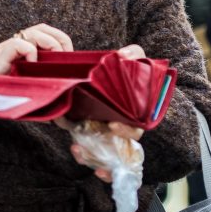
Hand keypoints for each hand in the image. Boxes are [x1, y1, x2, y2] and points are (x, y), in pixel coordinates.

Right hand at [0, 23, 72, 88]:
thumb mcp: (22, 87)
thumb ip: (37, 90)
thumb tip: (58, 107)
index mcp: (25, 49)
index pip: (47, 33)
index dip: (61, 41)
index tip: (69, 59)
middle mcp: (18, 44)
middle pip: (43, 28)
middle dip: (60, 39)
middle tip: (66, 57)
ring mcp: (10, 47)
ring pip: (35, 31)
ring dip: (49, 43)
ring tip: (53, 60)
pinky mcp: (2, 54)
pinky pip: (19, 44)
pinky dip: (30, 51)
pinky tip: (31, 65)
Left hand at [58, 42, 146, 182]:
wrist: (105, 74)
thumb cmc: (123, 72)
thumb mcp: (132, 61)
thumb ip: (133, 56)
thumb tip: (123, 55)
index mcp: (133, 116)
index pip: (134, 130)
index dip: (126, 131)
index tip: (113, 125)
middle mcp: (121, 129)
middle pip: (116, 150)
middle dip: (103, 153)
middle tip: (87, 147)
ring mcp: (106, 134)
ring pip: (101, 154)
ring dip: (90, 156)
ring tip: (77, 150)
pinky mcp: (90, 135)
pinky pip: (89, 152)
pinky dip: (83, 155)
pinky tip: (76, 150)